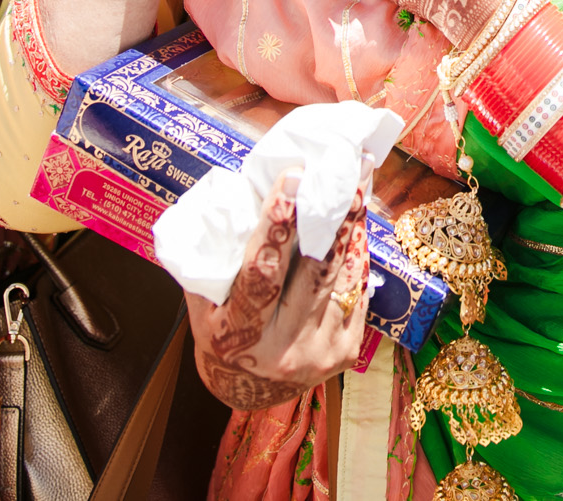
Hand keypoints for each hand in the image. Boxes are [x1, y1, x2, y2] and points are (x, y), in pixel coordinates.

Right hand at [186, 176, 370, 409]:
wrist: (249, 390)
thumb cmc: (221, 333)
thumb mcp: (204, 303)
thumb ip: (218, 261)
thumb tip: (236, 196)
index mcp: (240, 335)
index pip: (262, 272)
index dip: (277, 225)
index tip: (292, 179)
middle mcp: (283, 349)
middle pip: (314, 272)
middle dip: (331, 218)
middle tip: (344, 172)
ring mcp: (319, 354)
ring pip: (342, 279)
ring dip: (352, 229)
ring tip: (358, 185)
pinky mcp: (345, 353)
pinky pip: (356, 294)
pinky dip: (357, 257)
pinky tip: (358, 226)